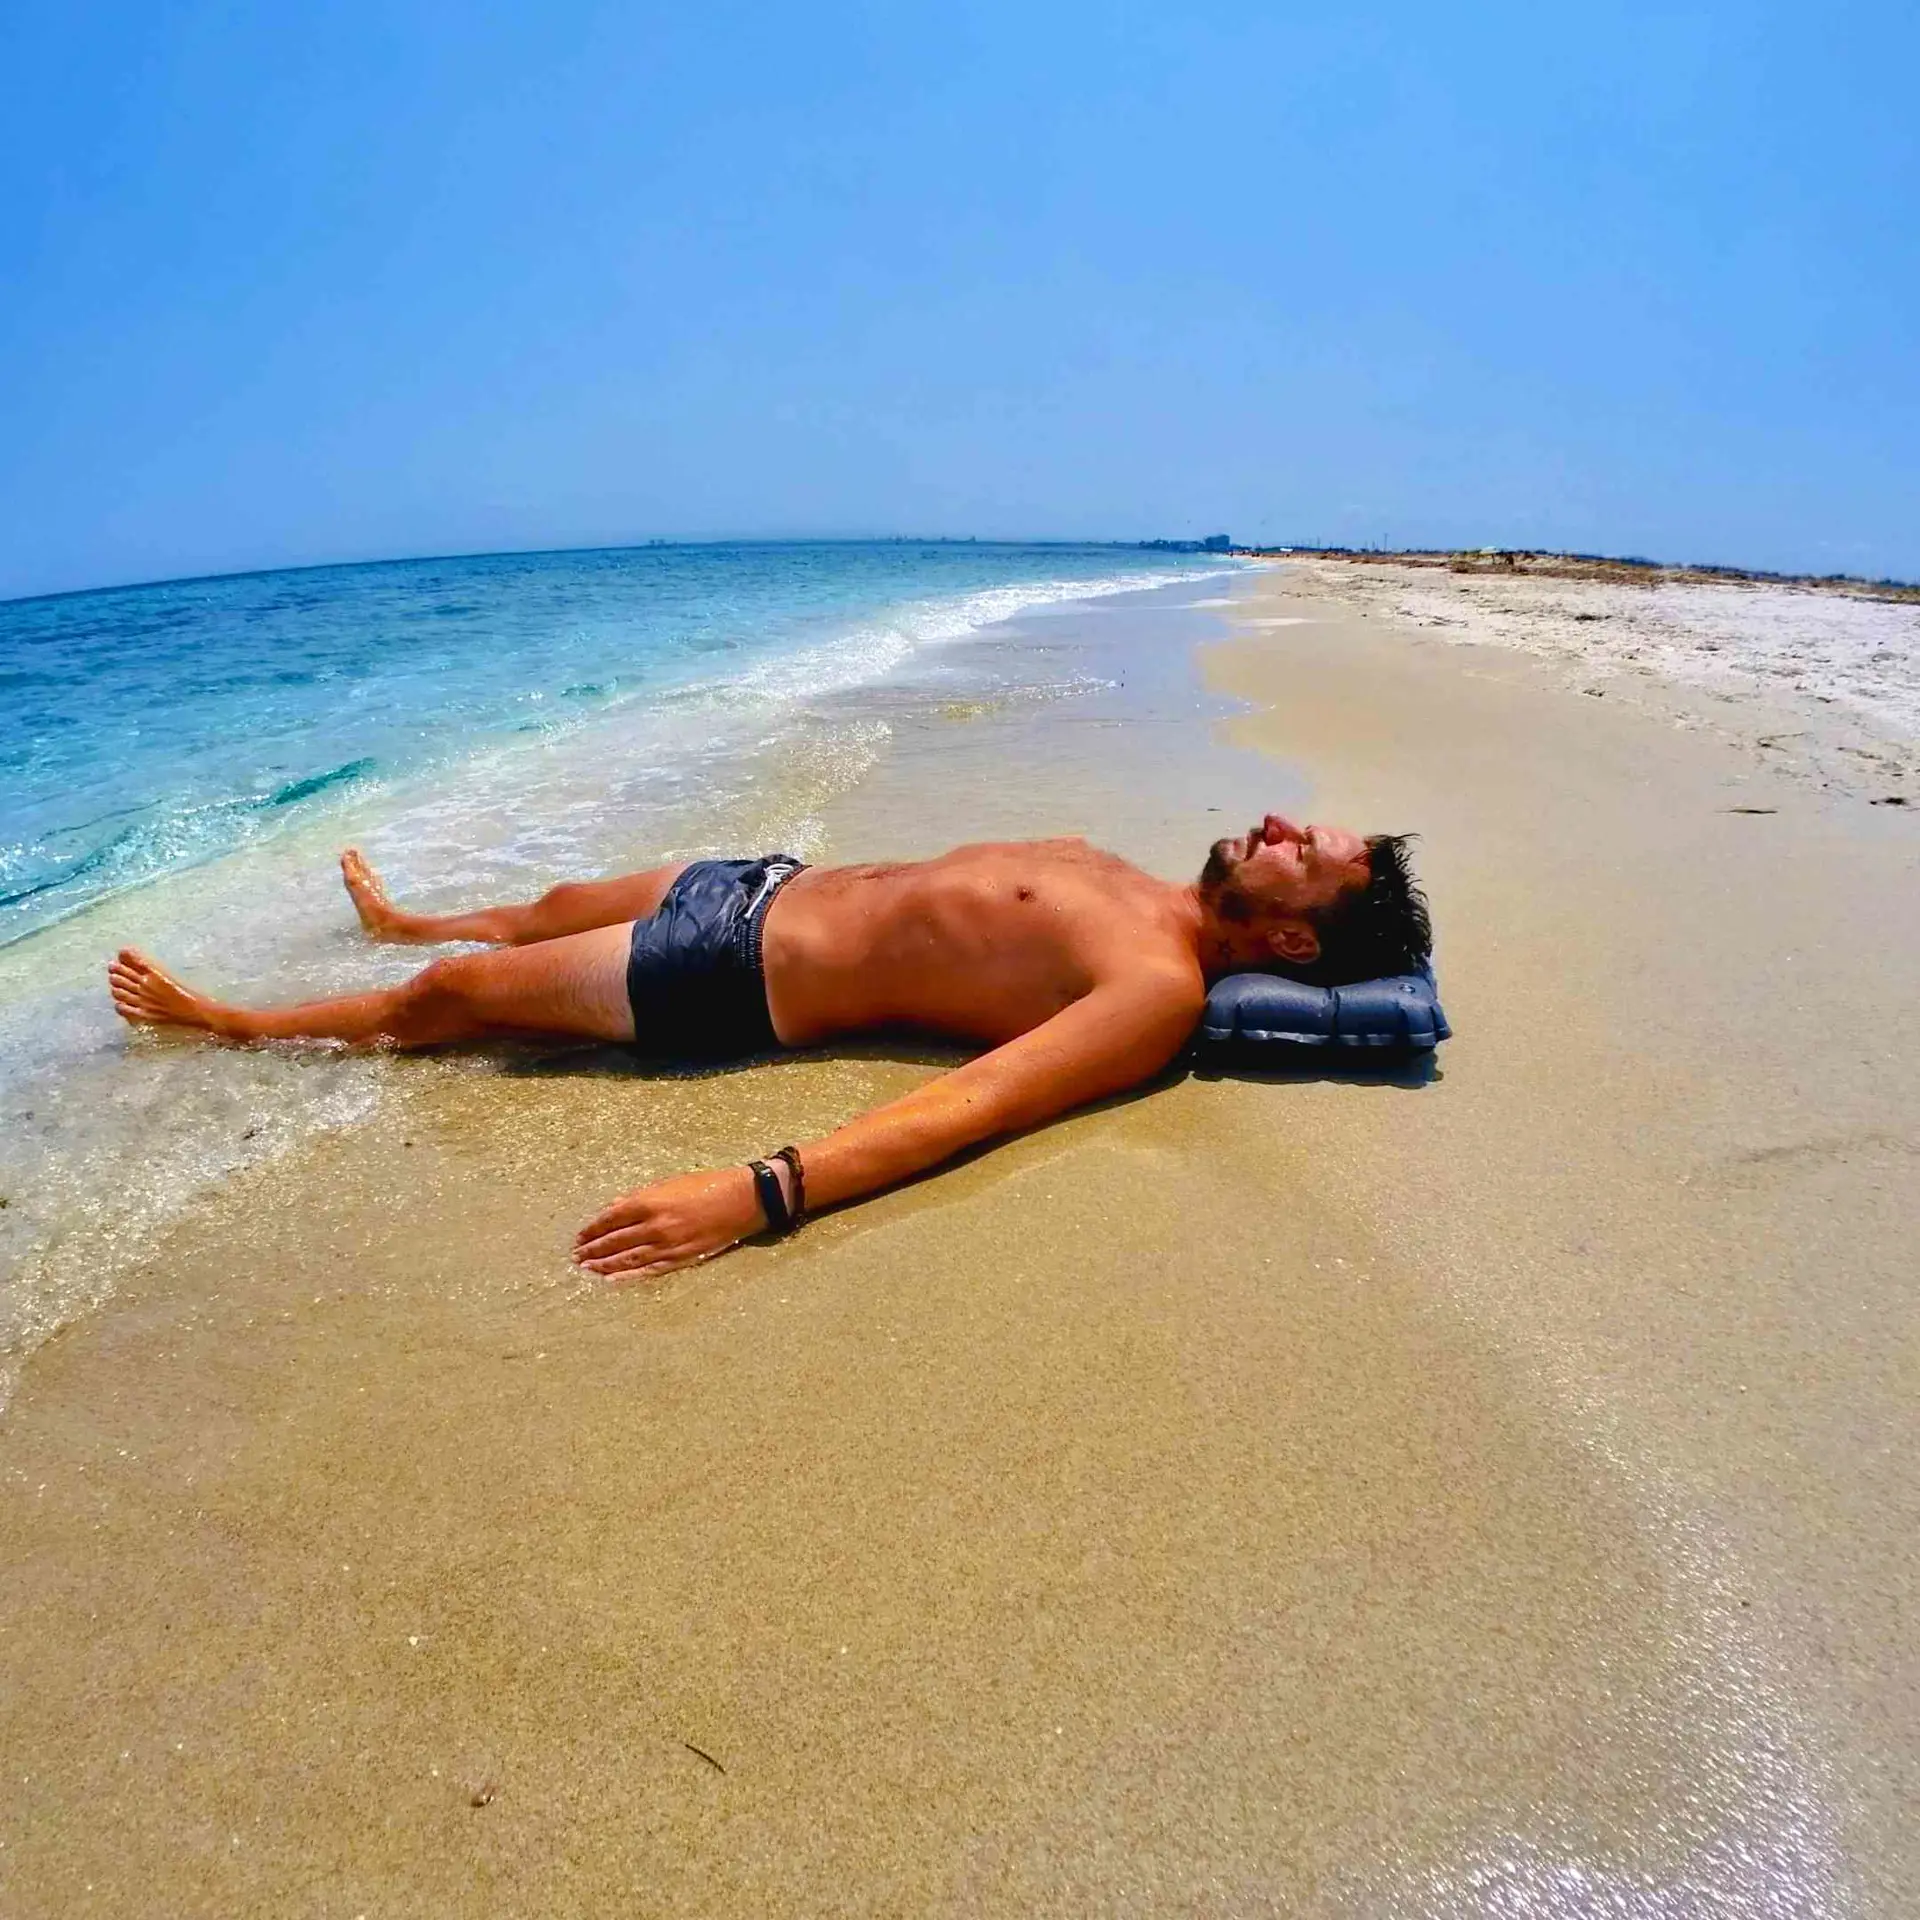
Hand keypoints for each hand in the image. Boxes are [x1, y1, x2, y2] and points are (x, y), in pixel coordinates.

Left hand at [572, 1165, 765, 1278]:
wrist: (741, 1201)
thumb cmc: (705, 1186)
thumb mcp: (668, 1183)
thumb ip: (638, 1197)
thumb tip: (612, 1209)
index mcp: (649, 1202)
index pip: (609, 1219)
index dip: (591, 1229)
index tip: (579, 1236)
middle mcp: (654, 1226)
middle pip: (613, 1241)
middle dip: (592, 1249)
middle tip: (576, 1256)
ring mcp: (667, 1245)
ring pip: (626, 1258)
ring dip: (603, 1265)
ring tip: (586, 1269)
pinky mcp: (680, 1259)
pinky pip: (648, 1270)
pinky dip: (627, 1276)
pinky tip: (610, 1281)